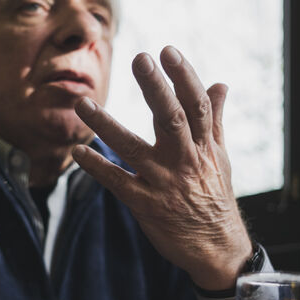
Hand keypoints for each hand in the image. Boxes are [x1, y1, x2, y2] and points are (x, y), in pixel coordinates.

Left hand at [73, 46, 251, 289]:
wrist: (217, 249)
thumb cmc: (216, 197)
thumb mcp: (221, 156)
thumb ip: (214, 119)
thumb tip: (220, 83)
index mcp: (203, 146)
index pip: (196, 104)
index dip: (184, 76)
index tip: (167, 50)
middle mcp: (184, 160)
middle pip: (171, 118)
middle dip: (155, 88)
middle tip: (140, 58)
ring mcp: (163, 183)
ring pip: (133, 148)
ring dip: (106, 125)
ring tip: (83, 104)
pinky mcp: (145, 204)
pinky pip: (117, 182)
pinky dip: (97, 167)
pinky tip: (78, 152)